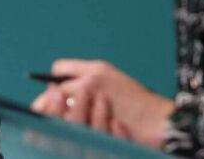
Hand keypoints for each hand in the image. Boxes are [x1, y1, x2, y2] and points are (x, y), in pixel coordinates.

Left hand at [29, 59, 173, 148]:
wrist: (160, 121)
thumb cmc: (141, 108)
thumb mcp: (117, 86)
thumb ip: (92, 87)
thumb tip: (63, 95)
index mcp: (97, 69)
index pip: (60, 69)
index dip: (54, 83)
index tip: (53, 96)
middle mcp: (90, 79)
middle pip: (53, 89)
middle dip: (47, 103)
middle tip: (43, 115)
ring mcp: (90, 98)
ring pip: (57, 108)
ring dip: (54, 117)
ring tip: (54, 126)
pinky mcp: (91, 118)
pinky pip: (67, 124)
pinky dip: (63, 129)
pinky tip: (67, 135)